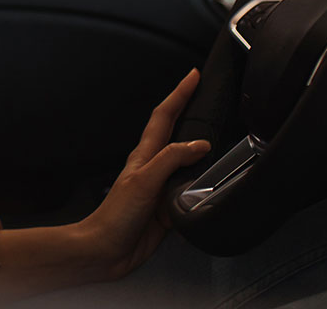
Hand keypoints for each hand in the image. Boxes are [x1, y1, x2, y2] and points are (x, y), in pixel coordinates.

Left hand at [73, 69, 209, 280]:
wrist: (106, 251)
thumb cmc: (115, 216)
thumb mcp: (144, 181)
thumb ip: (172, 160)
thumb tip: (199, 144)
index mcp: (145, 155)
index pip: (165, 116)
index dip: (179, 94)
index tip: (193, 76)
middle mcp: (154, 168)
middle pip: (177, 133)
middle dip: (192, 112)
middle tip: (209, 96)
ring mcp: (162, 188)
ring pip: (188, 162)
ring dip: (202, 148)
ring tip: (219, 132)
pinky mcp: (168, 209)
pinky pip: (191, 191)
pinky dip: (204, 183)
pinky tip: (214, 182)